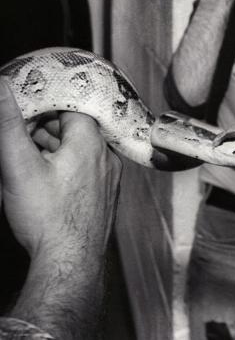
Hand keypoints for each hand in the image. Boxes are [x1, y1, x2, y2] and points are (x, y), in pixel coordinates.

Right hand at [0, 79, 121, 259]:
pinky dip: (65, 165)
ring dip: (54, 146)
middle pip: (77, 126)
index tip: (26, 104)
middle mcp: (106, 156)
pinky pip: (85, 168)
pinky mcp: (103, 194)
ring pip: (80, 148)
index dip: (47, 102)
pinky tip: (45, 178)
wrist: (69, 262)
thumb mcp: (19, 165)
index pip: (73, 104)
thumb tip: (0, 88)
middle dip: (47, 125)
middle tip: (21, 131)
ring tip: (29, 153)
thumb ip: (8, 124)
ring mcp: (107, 176)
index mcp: (91, 141)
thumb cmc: (48, 217)